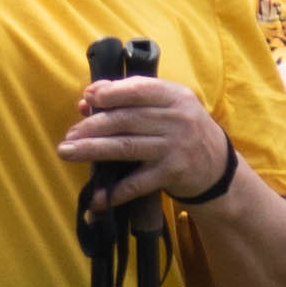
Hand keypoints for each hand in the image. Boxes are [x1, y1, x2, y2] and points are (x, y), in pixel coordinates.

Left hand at [63, 67, 229, 217]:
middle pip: (126, 120)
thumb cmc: (182, 130)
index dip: (110, 93)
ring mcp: (174, 148)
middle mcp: (176, 120)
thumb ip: (131, 98)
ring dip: (93, 150)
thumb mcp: (167, 107)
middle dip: (92, 126)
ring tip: (67, 152)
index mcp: (174, 96)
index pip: (139, 89)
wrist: (217, 166)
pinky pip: (138, 183)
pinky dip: (116, 192)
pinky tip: (97, 197)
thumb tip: (88, 98)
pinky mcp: (172, 174)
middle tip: (69, 135)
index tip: (87, 98)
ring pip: (126, 147)